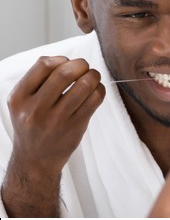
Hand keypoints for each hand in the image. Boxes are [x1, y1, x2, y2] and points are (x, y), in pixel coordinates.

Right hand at [2, 56, 105, 216]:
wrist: (35, 160)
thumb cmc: (33, 126)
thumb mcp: (23, 103)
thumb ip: (38, 81)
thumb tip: (67, 60)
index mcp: (19, 97)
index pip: (43, 64)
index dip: (61, 59)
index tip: (68, 63)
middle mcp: (36, 109)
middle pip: (65, 73)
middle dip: (81, 64)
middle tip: (85, 67)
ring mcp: (57, 119)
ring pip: (84, 85)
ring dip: (94, 76)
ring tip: (93, 77)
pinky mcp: (75, 127)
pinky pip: (95, 100)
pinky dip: (100, 89)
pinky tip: (97, 91)